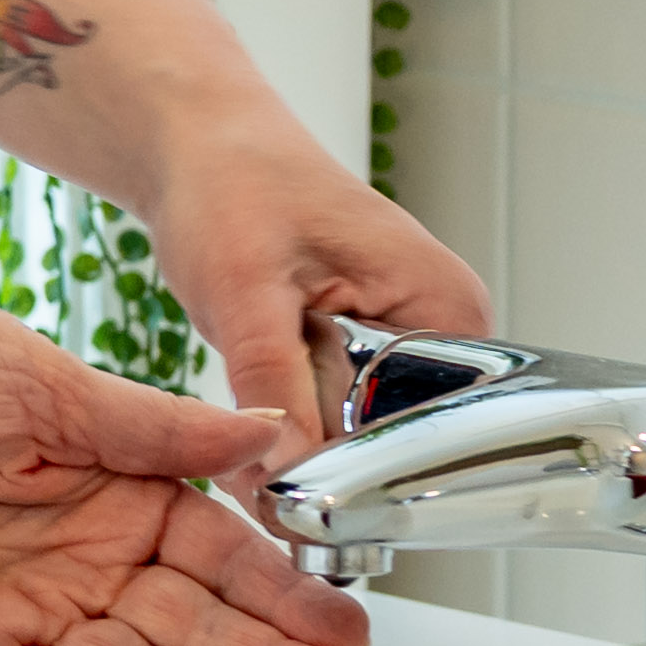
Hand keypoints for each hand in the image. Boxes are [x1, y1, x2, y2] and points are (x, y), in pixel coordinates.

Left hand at [122, 112, 493, 458]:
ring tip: (248, 442)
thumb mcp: (246, 292)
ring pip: (362, 434)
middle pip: (403, 444)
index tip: (297, 505)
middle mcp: (443, 328)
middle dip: (325, 467)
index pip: (440, 435)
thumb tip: (283, 485)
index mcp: (450, 310)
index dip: (367, 479)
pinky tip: (252, 416)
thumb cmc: (232, 181)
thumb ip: (273, 391)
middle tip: (255, 483)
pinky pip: (336, 411)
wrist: (196, 141)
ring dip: (302, 446)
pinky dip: (291, 419)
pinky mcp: (363, 344)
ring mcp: (405, 338)